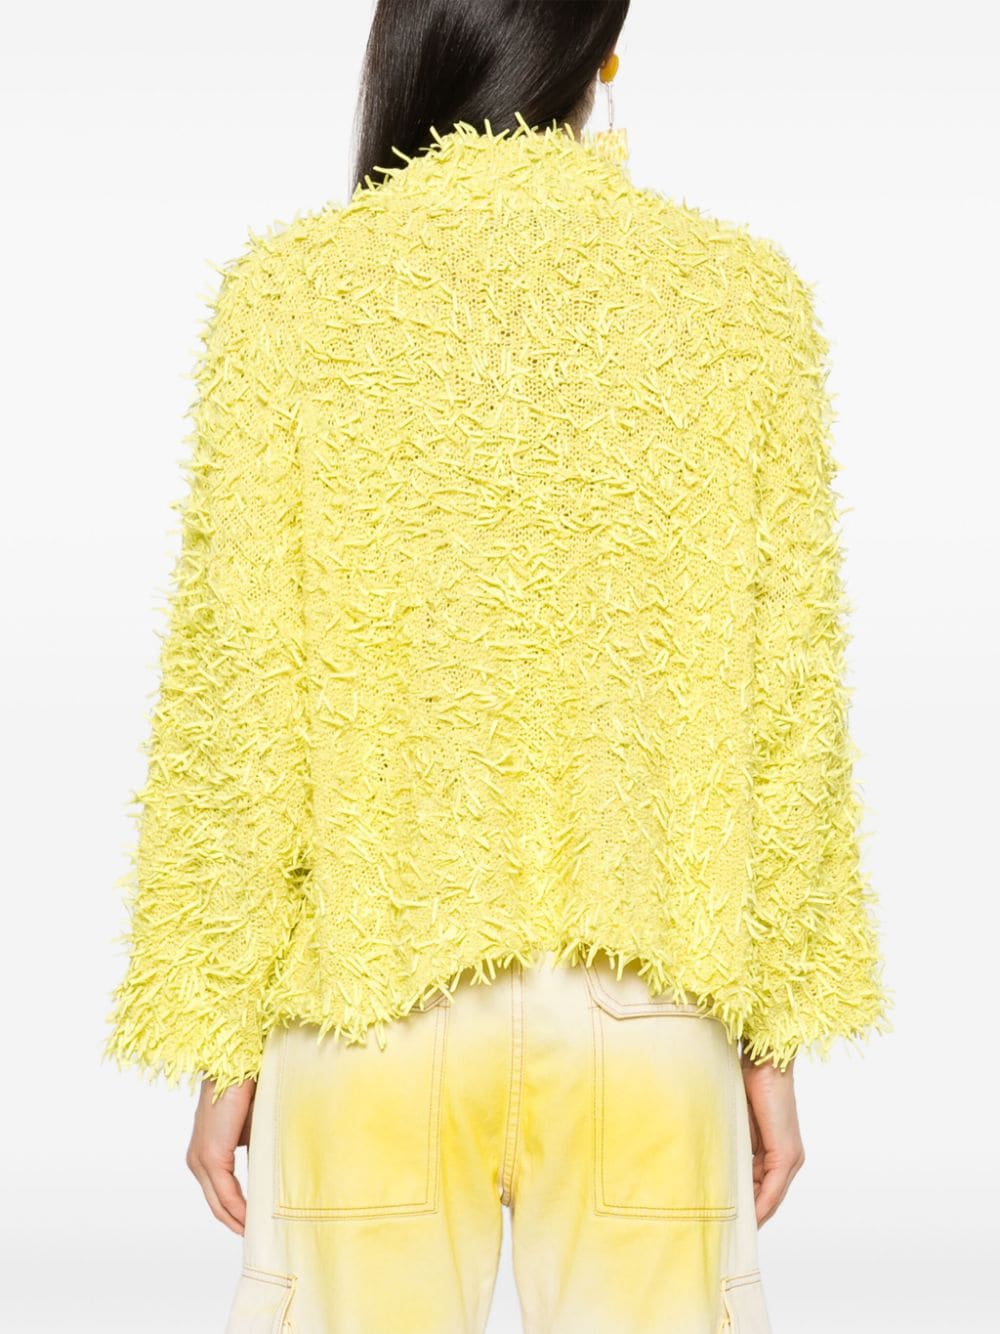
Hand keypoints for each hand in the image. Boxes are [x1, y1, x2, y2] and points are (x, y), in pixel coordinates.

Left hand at [186, 1077, 255, 1233]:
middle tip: (258, 1238)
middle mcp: (196, 1160)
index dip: (236, 1211)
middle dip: (237, 1223)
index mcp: (205, 1152)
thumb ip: (254, 1151)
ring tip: (260, 1234)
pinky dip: (241, 1210)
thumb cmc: (247, 1087)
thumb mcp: (251, 1127)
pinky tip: (254, 1220)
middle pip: (217, 1204)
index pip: (219, 1192)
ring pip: (220, 1203)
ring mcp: (200, 1159)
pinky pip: (227, 1194)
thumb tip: (269, 1174)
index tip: (255, 1224)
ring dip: (239, 1220)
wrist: (237, 1062)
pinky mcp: (211, 1156)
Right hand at [740, 1050, 804, 1225]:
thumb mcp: (740, 1124)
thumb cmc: (749, 1085)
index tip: (731, 1220)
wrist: (764, 1063)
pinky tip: (747, 1217)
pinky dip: (760, 1204)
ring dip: (753, 1213)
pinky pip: (772, 1188)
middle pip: (769, 1197)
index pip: (764, 1188)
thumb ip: (738, 1148)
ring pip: (771, 1196)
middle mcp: (790, 1158)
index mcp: (779, 1151)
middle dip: (750, 1215)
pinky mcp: (785, 1153)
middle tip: (727, 1231)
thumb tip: (721, 1167)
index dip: (749, 1206)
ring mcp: (790, 1157)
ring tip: (731, 1229)